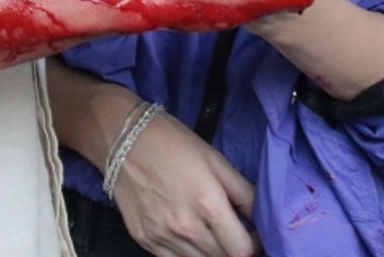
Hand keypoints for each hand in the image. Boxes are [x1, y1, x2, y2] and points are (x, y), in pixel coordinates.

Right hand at [112, 105, 261, 256]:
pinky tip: (188, 235)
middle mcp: (185, 226)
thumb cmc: (172, 143)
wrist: (122, 138)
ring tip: (211, 232)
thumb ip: (243, 192)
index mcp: (207, 203)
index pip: (242, 250)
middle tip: (233, 230)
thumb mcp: (215, 160)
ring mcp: (162, 237)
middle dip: (233, 247)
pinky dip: (187, 254)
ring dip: (211, 252)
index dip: (255, 245)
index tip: (254, 234)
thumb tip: (260, 217)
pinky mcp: (144, 240)